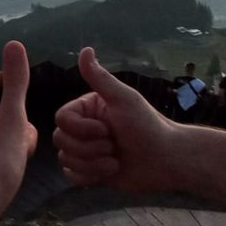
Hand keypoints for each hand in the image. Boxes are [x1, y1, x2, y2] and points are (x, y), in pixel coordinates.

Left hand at [0, 41, 36, 221]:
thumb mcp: (12, 119)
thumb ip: (16, 84)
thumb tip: (15, 41)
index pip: (16, 120)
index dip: (25, 137)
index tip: (19, 151)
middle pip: (7, 138)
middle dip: (15, 151)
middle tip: (12, 167)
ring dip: (5, 165)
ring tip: (4, 181)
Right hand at [53, 47, 177, 192]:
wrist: (165, 161)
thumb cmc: (147, 126)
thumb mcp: (123, 99)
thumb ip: (100, 77)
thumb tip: (85, 49)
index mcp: (87, 109)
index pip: (61, 118)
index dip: (81, 129)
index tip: (107, 130)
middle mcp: (82, 128)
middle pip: (60, 140)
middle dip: (89, 148)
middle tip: (114, 147)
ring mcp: (84, 150)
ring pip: (65, 159)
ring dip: (92, 164)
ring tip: (115, 161)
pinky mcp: (88, 170)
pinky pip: (70, 175)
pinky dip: (89, 176)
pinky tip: (109, 171)